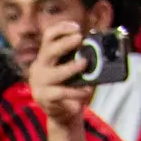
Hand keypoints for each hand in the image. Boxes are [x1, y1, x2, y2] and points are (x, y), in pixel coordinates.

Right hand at [27, 18, 94, 134]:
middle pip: (48, 51)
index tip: (77, 28)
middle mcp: (40, 67)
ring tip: (85, 63)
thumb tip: (101, 39)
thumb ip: (83, 53)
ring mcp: (40, 83)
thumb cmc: (71, 85)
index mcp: (47, 56)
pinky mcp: (45, 97)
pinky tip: (86, 91)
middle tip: (79, 39)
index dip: (61, 29)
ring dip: (71, 67)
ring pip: (55, 73)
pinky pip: (62, 92)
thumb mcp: (75, 66)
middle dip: (65, 43)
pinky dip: (76, 91)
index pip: (48, 37)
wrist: (63, 112)